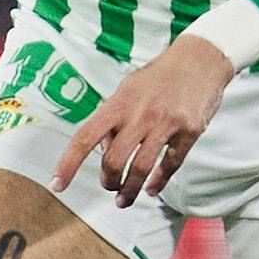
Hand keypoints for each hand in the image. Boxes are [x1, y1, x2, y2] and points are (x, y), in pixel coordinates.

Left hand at [52, 36, 234, 207]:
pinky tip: (151, 189)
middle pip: (113, 160)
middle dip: (108, 181)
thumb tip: (103, 150)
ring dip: (129, 190)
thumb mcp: (127, 89)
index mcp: (118, 103)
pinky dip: (158, 182)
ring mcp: (165, 122)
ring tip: (125, 199)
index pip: (85, 137)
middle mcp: (139, 113)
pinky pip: (170, 165)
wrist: (200, 59)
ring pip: (140, 168)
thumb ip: (112, 118)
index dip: (68, 163)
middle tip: (110, 187)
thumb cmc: (159, 77)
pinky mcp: (189, 131)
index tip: (57, 184)